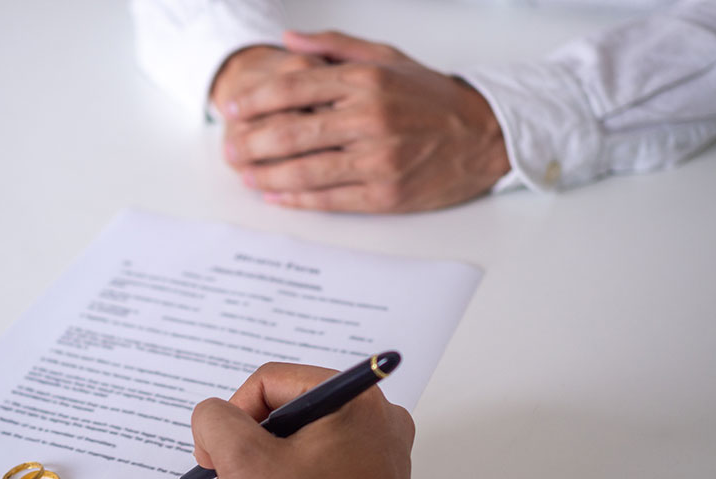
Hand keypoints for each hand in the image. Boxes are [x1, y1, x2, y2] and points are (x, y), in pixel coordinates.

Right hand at [190, 363, 467, 478]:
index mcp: (354, 399)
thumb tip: (213, 417)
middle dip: (240, 458)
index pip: (271, 382)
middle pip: (282, 420)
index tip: (213, 453)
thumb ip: (215, 421)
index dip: (231, 416)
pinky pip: (314, 478)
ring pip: (294, 453)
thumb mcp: (244, 462)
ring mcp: (377, 457)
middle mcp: (374, 420)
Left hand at [219, 31, 509, 212]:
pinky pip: (331, 198)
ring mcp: (378, 159)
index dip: (257, 100)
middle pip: (293, 131)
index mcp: (367, 80)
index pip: (296, 87)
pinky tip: (277, 197)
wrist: (486, 136)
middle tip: (230, 149)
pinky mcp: (386, 194)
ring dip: (268, 175)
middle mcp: (370, 118)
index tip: (234, 110)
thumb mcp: (389, 57)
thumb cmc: (433, 99)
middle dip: (252, 142)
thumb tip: (287, 41)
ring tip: (245, 176)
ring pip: (306, 169)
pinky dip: (298, 199)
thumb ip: (336, 47)